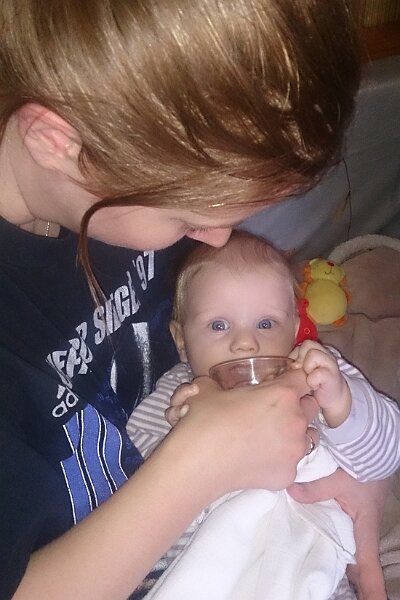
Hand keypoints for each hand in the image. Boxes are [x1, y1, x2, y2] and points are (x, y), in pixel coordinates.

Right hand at [167, 369, 317, 494]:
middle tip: (272, 411)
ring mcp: (295, 450)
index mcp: (283, 394)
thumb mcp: (210, 388)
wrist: (196, 464)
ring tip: (268, 436)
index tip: (281, 383)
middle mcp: (296, 420)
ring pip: (306, 435)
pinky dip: (280, 458)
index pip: (303, 378)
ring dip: (293, 432)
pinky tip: (258, 458)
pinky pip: (292, 461)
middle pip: (310, 406)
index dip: (292, 378)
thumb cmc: (204, 421)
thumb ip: (225, 381)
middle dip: (296, 405)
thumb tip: (219, 384)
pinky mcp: (289, 474)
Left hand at [287, 469, 389, 599]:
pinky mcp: (350, 503)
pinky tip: (318, 535)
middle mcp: (362, 524)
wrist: (369, 439)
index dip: (371, 590)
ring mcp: (357, 514)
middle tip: (346, 595)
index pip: (368, 565)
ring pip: (348, 542)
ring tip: (326, 573)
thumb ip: (314, 488)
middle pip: (357, 558)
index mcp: (364, 525)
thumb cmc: (361, 462)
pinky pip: (339, 524)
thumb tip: (291, 493)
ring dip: (341, 557)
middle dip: (352, 578)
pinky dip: (332, 534)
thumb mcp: (338, 478)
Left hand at [289, 340, 350, 426]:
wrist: (331, 397)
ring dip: (308, 367)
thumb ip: (294, 364)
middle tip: (303, 372)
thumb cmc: (313, 382)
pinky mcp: (333, 376)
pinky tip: (314, 386)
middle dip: (301, 359)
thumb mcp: (301, 371)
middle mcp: (324, 353)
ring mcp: (330, 363)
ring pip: (314, 354)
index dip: (295, 356)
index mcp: (315, 350)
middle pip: (308, 344)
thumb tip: (283, 365)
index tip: (295, 368)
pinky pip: (318, 373)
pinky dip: (313, 380)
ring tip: (309, 379)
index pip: (301, 344)